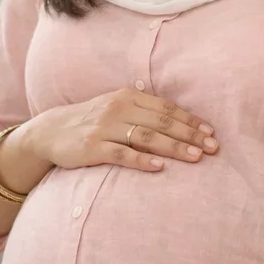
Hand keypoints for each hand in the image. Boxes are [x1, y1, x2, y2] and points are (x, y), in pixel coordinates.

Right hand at [8, 89, 216, 173]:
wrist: (51, 131)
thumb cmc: (92, 121)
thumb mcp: (117, 108)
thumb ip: (144, 111)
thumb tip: (181, 122)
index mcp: (128, 96)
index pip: (166, 108)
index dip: (190, 120)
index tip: (211, 133)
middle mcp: (119, 109)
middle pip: (162, 122)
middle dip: (190, 135)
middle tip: (213, 148)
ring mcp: (105, 128)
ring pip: (147, 137)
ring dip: (174, 147)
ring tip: (196, 157)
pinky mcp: (93, 147)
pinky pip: (122, 154)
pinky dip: (142, 160)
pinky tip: (160, 167)